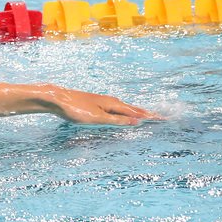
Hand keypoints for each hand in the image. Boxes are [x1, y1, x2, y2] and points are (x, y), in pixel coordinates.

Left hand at [36, 84, 163, 125]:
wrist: (58, 99)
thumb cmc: (76, 109)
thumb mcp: (98, 118)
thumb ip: (116, 121)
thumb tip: (135, 122)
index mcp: (114, 104)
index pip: (136, 112)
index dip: (149, 116)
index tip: (163, 118)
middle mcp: (110, 101)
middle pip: (132, 108)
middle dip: (145, 113)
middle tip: (159, 117)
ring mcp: (103, 101)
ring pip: (123, 107)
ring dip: (135, 111)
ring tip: (145, 115)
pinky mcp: (95, 103)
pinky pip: (115, 107)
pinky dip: (124, 111)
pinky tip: (121, 112)